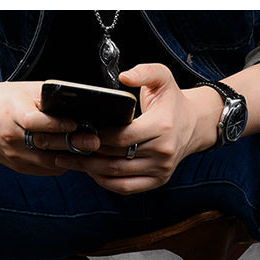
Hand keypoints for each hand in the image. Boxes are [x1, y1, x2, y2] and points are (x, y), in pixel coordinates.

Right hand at [0, 81, 98, 174]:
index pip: (34, 122)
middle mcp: (11, 137)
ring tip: (89, 152)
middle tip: (93, 142)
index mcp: (12, 113)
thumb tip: (78, 103)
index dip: (55, 124)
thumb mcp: (26, 91)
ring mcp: (14, 155)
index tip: (75, 124)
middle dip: (71, 144)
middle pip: (44, 144)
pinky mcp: (17, 166)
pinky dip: (60, 164)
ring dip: (69, 157)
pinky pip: (43, 169)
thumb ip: (49, 98)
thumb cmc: (4, 101)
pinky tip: (73, 157)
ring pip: (46, 161)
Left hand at [54, 63, 220, 193]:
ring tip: (69, 161)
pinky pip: (125, 188)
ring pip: (116, 175)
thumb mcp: (163, 78)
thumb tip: (124, 75)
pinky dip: (104, 182)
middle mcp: (163, 152)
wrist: (195, 124)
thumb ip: (145, 71)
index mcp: (163, 127)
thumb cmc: (172, 101)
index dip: (98, 136)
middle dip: (87, 154)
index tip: (77, 131)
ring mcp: (160, 170)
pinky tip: (90, 172)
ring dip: (89, 170)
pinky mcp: (157, 181)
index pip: (122, 136)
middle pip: (115, 157)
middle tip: (64, 148)